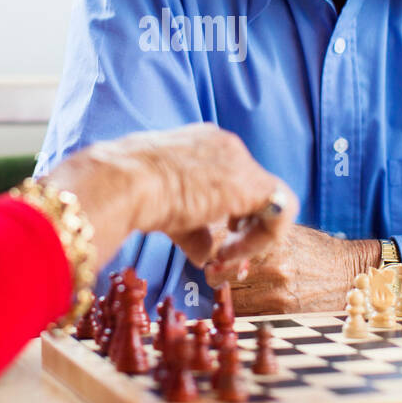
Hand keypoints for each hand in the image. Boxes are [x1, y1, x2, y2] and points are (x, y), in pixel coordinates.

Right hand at [46, 124, 297, 270]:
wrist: (123, 183)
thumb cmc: (130, 193)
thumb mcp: (168, 213)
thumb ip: (194, 231)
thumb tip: (208, 255)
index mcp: (204, 145)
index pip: (232, 180)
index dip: (231, 215)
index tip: (217, 240)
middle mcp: (226, 146)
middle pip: (253, 190)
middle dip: (244, 229)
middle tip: (225, 257)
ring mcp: (240, 161)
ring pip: (271, 201)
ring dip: (253, 236)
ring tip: (226, 257)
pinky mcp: (249, 183)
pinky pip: (278, 213)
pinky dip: (260, 240)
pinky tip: (232, 254)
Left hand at [204, 224, 379, 314]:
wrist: (349, 275)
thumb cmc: (315, 250)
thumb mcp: (287, 233)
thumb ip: (255, 233)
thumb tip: (217, 233)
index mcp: (271, 241)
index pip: (222, 247)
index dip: (212, 251)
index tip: (212, 253)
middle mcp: (273, 267)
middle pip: (218, 275)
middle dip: (216, 274)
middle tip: (220, 272)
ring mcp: (277, 294)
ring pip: (229, 298)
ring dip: (228, 295)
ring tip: (239, 288)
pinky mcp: (282, 315)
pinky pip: (246, 316)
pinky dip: (243, 311)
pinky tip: (252, 302)